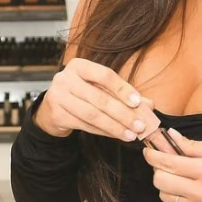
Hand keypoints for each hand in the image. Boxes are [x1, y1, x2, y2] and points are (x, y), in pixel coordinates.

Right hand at [34, 57, 153, 140]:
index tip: (138, 102)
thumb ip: (123, 94)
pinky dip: (104, 131)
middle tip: (140, 125)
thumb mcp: (100, 88)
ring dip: (115, 126)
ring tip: (131, 134)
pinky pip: (85, 125)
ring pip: (92, 114)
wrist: (51, 108)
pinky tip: (116, 135)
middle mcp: (65, 78)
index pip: (105, 75)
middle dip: (123, 114)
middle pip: (100, 98)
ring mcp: (58, 96)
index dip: (123, 89)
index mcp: (79, 65)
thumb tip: (149, 105)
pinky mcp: (57, 114)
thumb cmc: (82, 93)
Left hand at [144, 130, 201, 201]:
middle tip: (166, 162)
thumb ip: (194, 145)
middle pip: (161, 182)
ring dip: (166, 185)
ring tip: (178, 176)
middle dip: (158, 170)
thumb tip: (172, 137)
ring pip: (165, 197)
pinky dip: (175, 198)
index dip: (153, 155)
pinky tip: (186, 189)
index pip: (168, 163)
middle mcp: (201, 192)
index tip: (149, 150)